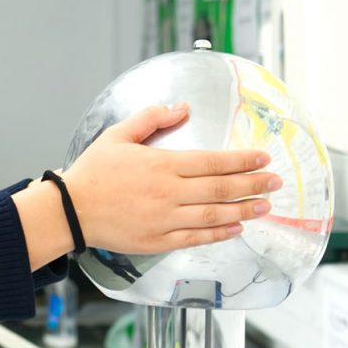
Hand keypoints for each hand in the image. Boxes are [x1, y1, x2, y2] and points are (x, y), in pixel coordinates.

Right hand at [61, 103, 279, 254]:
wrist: (71, 209)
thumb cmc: (94, 172)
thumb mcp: (119, 135)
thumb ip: (152, 118)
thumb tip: (181, 107)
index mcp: (162, 165)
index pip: (213, 162)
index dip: (242, 161)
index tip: (263, 158)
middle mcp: (168, 193)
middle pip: (221, 188)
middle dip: (253, 184)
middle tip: (275, 182)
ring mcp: (165, 220)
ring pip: (214, 215)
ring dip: (243, 210)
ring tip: (264, 206)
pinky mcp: (158, 241)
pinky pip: (196, 238)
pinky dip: (219, 234)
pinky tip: (236, 228)